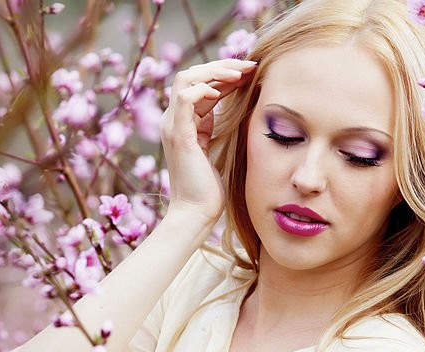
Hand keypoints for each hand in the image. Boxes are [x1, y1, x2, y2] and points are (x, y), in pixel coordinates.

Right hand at [159, 58, 256, 227]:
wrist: (196, 213)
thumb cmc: (209, 189)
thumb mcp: (217, 149)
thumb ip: (219, 127)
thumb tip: (241, 108)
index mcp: (184, 122)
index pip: (200, 83)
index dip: (224, 73)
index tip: (251, 71)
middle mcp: (174, 120)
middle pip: (191, 74)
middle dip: (222, 65)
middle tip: (250, 65)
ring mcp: (173, 126)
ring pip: (186, 79)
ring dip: (215, 71)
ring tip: (240, 74)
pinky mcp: (179, 135)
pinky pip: (185, 98)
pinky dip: (203, 88)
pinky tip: (222, 92)